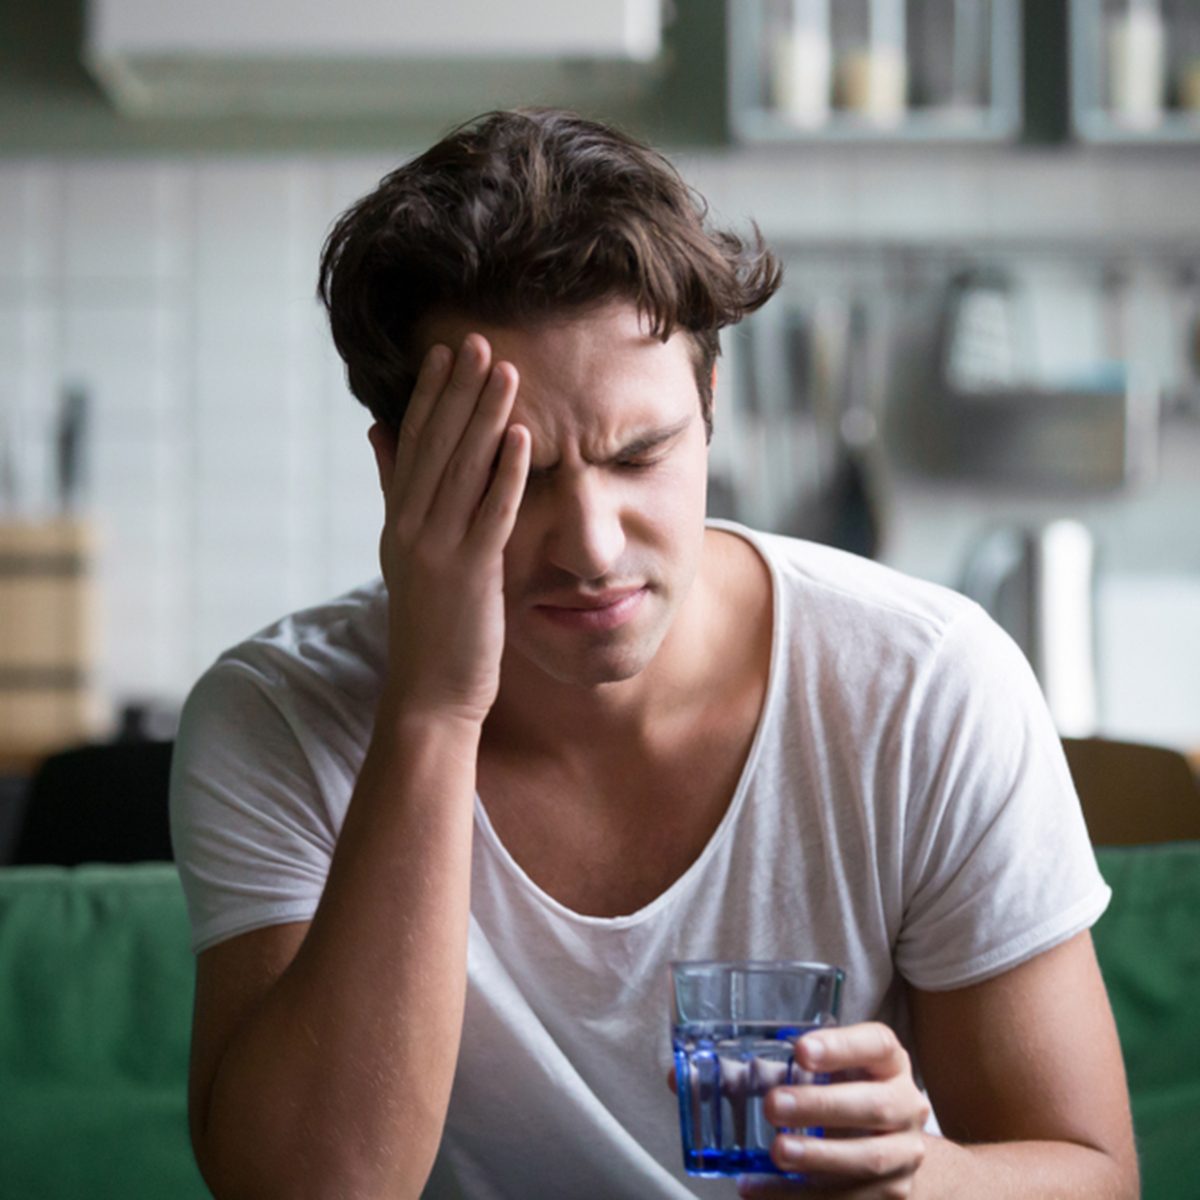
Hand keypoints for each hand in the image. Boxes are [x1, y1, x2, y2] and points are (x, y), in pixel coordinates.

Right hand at [368, 334, 529, 726]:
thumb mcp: (405, 552)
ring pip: (462, 472)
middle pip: (436, 447)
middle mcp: (410, 528)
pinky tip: (523, 439)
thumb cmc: (429, 625)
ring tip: (506, 372)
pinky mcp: (469, 574)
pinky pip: (489, 515)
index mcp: (398, 520)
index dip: (430, 397)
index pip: (413, 445)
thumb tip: (379, 432)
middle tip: (479, 341)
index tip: (447, 353)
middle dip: (459, 392)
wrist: (428, 694)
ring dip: (485, 419)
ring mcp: (437, 550)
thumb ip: (395, 491)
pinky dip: (505, 475)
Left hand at [740, 1023, 930, 1197]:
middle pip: (874, 1105)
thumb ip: (773, 1069)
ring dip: (819, 1156)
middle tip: (774, 1105)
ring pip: (868, 1158)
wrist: (890, 1149)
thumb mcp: (822, 1073)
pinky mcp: (892, 1196)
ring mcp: (904, 1155)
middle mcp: (905, 1105)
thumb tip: (697, 1074)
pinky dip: (802, 1197)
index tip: (800, 1050)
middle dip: (822, 1106)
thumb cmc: (843, 1095)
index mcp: (888, 1062)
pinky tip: (762, 1189)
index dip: (840, 1047)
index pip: (877, 1044)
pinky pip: (850, 1199)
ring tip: (776, 1153)